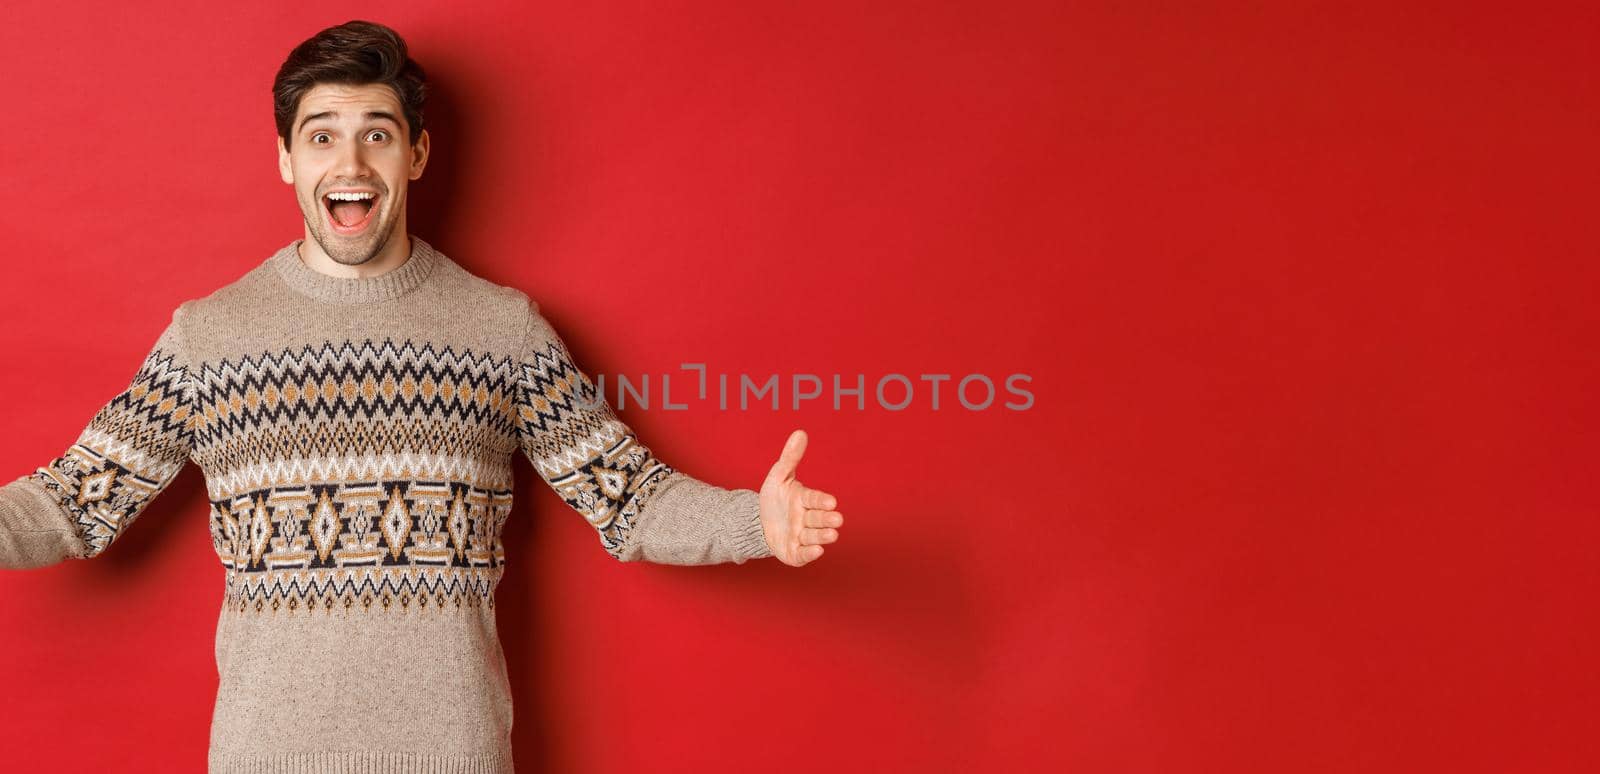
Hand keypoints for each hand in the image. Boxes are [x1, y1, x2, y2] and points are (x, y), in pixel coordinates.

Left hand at [759, 429, 843, 566]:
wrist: (758, 523)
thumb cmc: (774, 499)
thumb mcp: (778, 477)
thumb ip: (790, 457)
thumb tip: (800, 433)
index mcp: (805, 500)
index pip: (815, 499)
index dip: (822, 500)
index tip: (831, 501)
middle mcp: (806, 519)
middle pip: (818, 519)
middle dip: (827, 519)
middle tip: (837, 519)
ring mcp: (801, 536)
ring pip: (814, 536)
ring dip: (822, 536)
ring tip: (831, 535)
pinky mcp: (794, 553)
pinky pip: (803, 554)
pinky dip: (810, 553)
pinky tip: (817, 551)